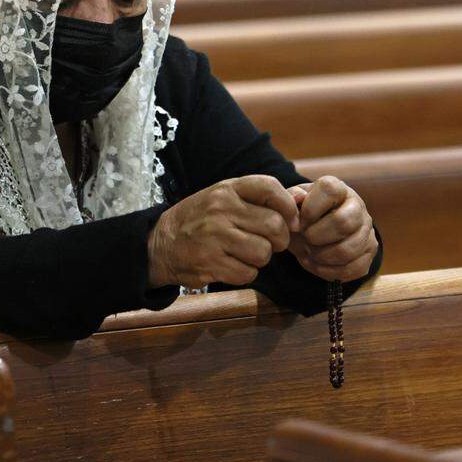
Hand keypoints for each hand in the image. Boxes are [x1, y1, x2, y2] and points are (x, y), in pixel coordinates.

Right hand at [148, 175, 295, 288]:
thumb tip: (301, 201)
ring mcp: (215, 237)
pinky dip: (245, 273)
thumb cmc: (200, 219)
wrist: (160, 243)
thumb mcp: (224, 197)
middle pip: (274, 226)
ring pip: (264, 253)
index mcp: (226, 189)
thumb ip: (259, 198)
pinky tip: (232, 264)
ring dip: (261, 259)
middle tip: (269, 242)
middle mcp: (221, 209)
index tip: (291, 221)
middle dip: (279, 240)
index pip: (270, 187)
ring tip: (246, 253)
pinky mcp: (211, 263)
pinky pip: (248, 273)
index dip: (288, 206)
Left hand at [287, 176, 376, 282]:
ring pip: (347, 250)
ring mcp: (367, 229)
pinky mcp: (370, 252)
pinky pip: (353, 268)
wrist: (316, 233)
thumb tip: (298, 198)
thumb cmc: (303, 215)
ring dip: (321, 256)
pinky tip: (318, 264)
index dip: (309, 209)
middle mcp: (358, 205)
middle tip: (306, 239)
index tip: (300, 221)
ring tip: (310, 252)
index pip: (329, 190)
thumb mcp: (294, 203)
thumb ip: (292, 198)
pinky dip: (329, 271)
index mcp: (338, 188)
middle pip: (343, 222)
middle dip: (315, 236)